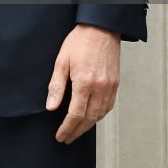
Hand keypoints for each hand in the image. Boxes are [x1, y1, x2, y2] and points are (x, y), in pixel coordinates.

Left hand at [46, 23, 120, 143]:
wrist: (101, 28)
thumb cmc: (79, 42)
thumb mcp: (61, 60)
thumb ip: (56, 85)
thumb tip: (51, 106)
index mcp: (84, 83)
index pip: (75, 114)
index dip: (67, 128)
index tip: (60, 136)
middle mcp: (100, 88)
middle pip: (89, 119)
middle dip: (77, 131)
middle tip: (67, 138)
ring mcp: (110, 87)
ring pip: (100, 115)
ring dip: (88, 126)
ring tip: (77, 131)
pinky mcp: (116, 84)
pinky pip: (108, 106)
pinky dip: (99, 115)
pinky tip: (91, 117)